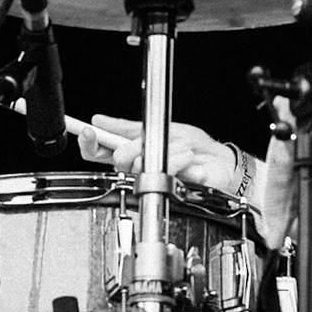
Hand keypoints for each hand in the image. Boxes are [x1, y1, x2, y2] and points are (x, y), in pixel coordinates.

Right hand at [79, 114, 243, 193]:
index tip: (88, 131)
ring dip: (170, 149)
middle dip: (138, 144)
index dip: (89, 143)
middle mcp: (139, 169)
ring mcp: (153, 181)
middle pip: (118, 160)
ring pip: (142, 165)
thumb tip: (100, 120)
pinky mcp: (168, 191)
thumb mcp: (163, 128)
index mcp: (134, 152)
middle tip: (155, 140)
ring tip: (185, 149)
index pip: (100, 152)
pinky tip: (193, 162)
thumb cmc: (197, 149)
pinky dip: (184, 159)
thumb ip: (130, 127)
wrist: (223, 164)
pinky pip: (166, 172)